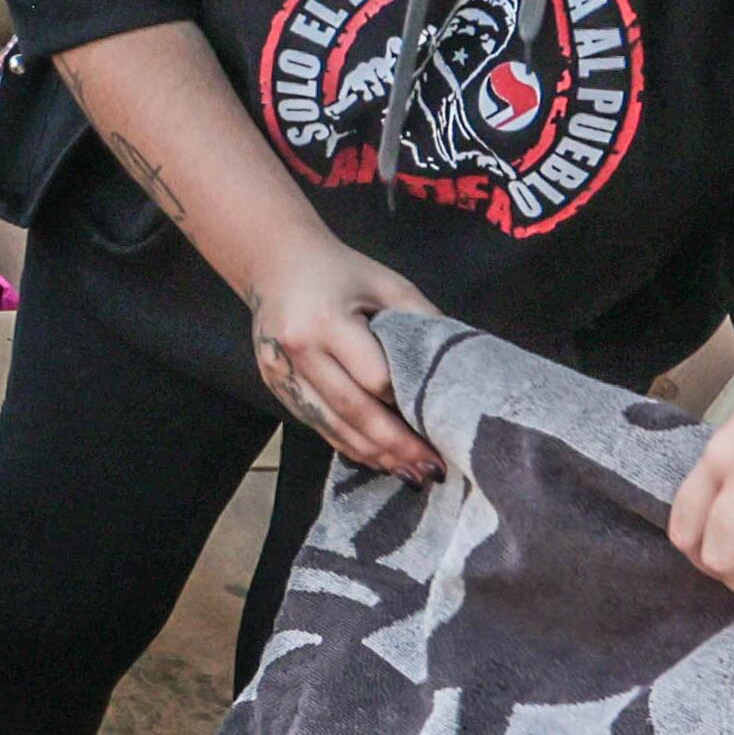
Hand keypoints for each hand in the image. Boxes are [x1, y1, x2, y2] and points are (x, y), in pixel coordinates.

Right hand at [243, 237, 440, 480]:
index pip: (374, 376)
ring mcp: (280, 373)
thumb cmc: (340, 272)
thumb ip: (423, 324)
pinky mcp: (275, 387)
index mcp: (325, 320)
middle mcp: (296, 351)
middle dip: (394, 444)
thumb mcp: (388, 285)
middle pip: (352, 410)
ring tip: (410, 473)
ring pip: (331, 426)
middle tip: (431, 467)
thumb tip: (460, 371)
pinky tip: (377, 458)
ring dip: (372, 453)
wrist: (273, 261)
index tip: (440, 424)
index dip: (407, 402)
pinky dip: (348, 444)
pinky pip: (316, 424)